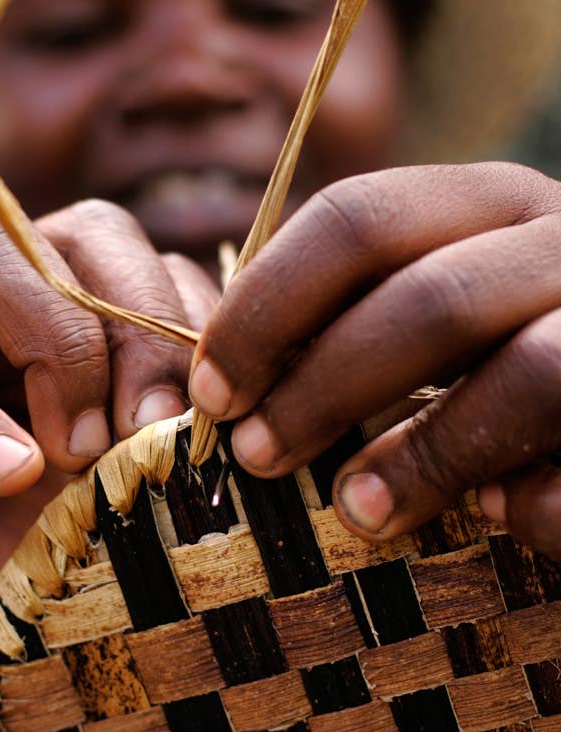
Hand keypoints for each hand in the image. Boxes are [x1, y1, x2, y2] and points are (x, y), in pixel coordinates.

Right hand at [0, 200, 216, 715]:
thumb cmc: (16, 569)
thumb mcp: (114, 500)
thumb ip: (165, 443)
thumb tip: (243, 413)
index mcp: (73, 327)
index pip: (150, 267)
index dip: (195, 322)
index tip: (220, 414)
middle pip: (84, 237)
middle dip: (139, 325)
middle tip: (155, 426)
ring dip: (59, 347)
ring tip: (79, 454)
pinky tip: (8, 473)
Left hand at [189, 163, 560, 556]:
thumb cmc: (501, 346)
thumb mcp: (427, 309)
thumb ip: (355, 323)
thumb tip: (242, 382)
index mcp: (488, 207)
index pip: (355, 220)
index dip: (266, 306)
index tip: (212, 388)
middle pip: (428, 298)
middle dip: (323, 386)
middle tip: (256, 455)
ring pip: (532, 374)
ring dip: (426, 455)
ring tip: (357, 513)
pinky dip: (541, 504)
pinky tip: (501, 517)